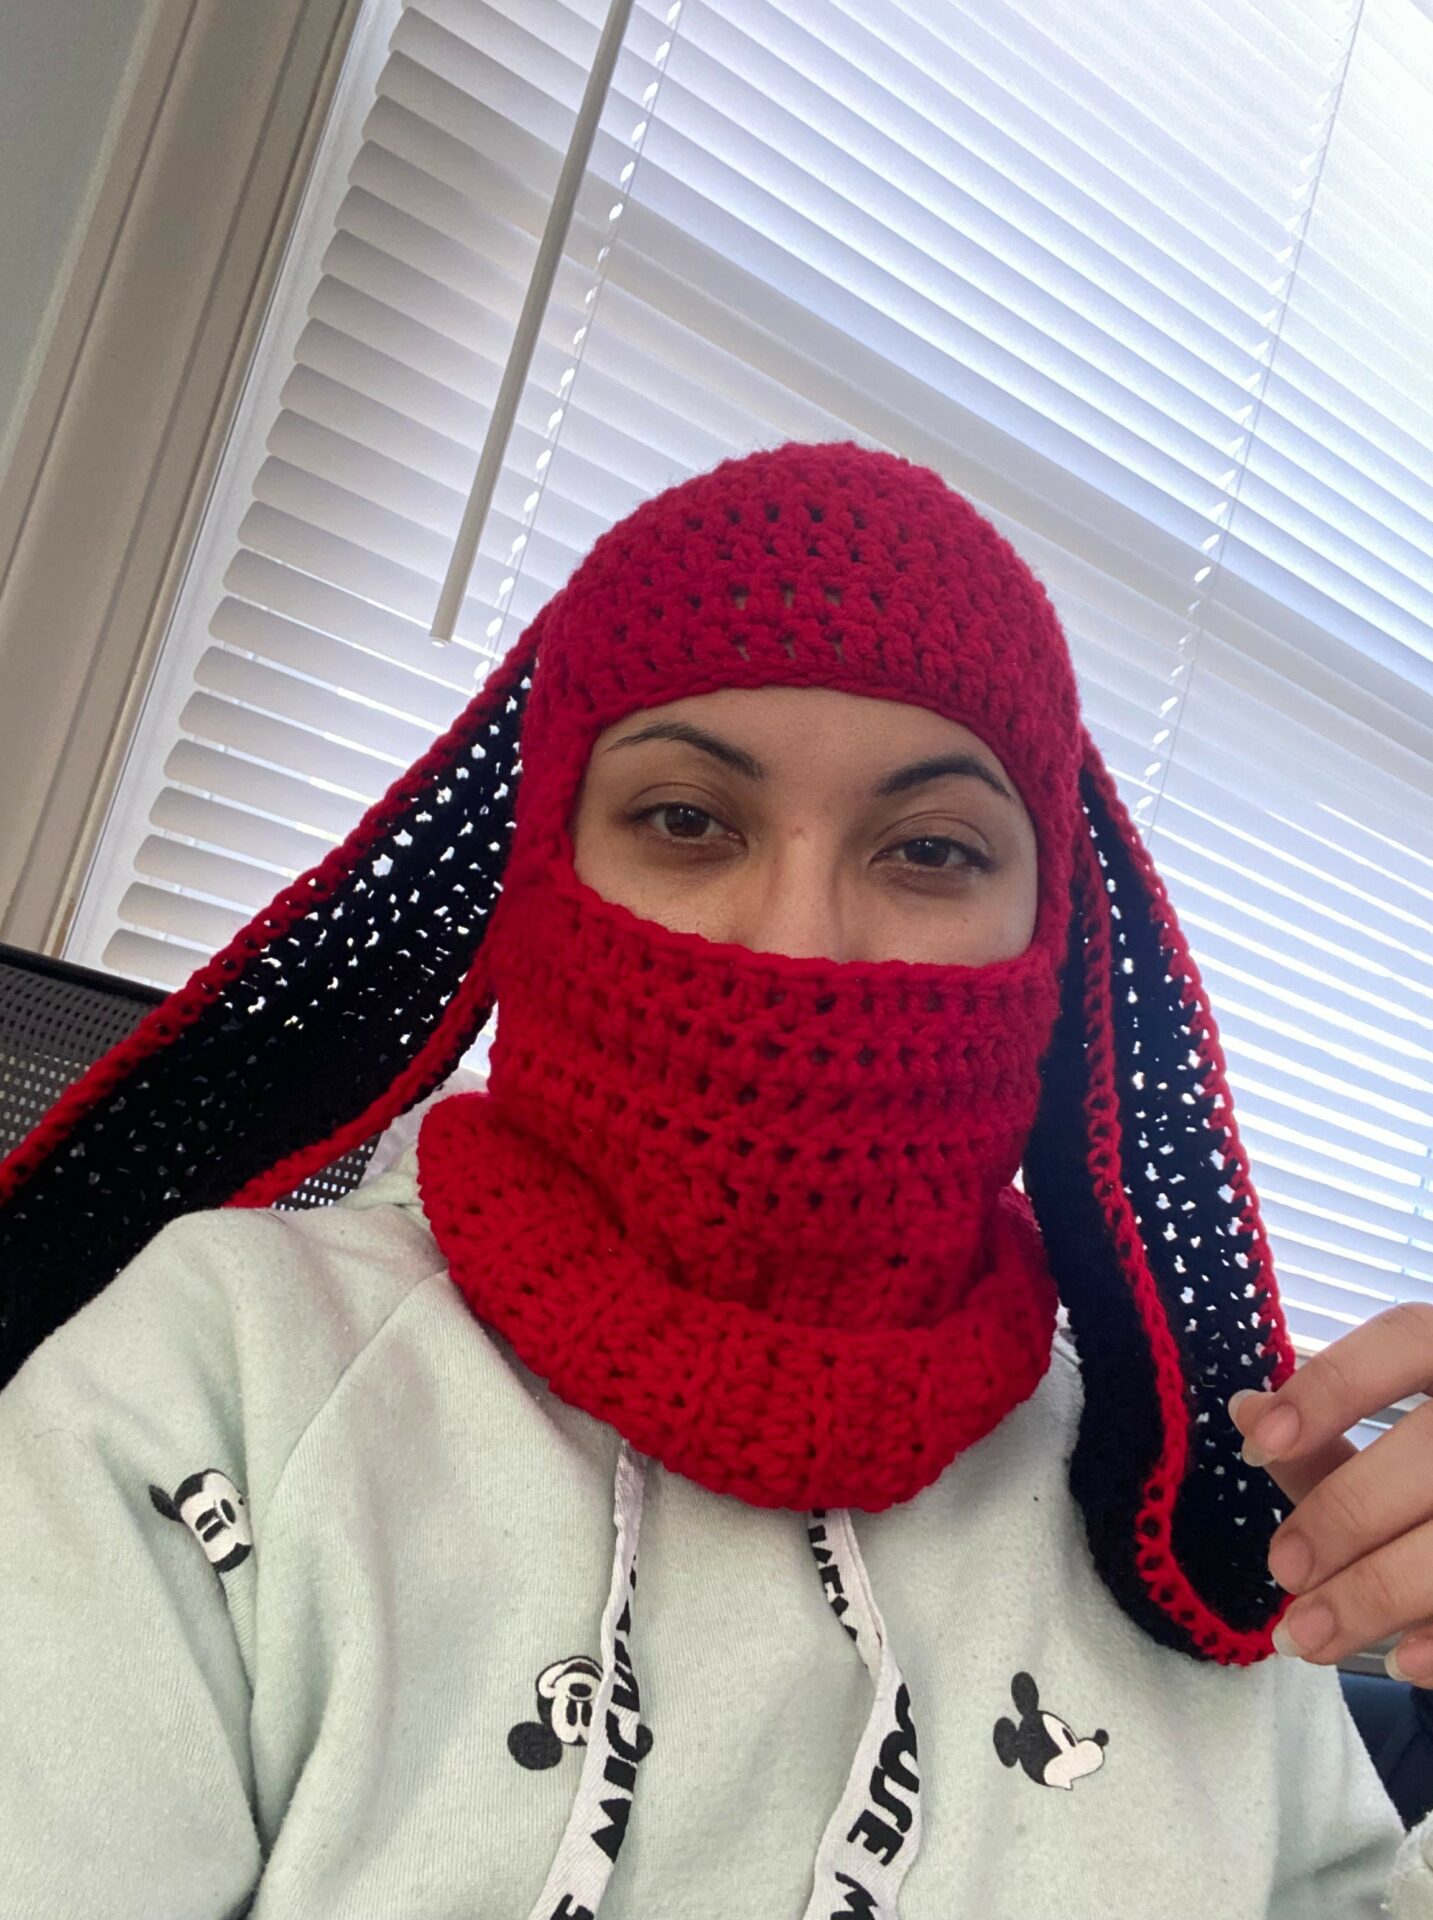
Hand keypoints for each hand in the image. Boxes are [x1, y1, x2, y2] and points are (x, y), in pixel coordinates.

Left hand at [1229, 1303, 1432, 1683]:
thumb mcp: (1406, 1437)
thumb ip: (1329, 1431)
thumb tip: (1244, 1411)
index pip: (1408, 1339)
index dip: (1332, 1386)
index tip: (1256, 1441)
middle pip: (1432, 1451)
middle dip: (1347, 1514)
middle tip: (1282, 1568)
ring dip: (1379, 1594)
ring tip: (1307, 1636)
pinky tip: (1402, 1663)